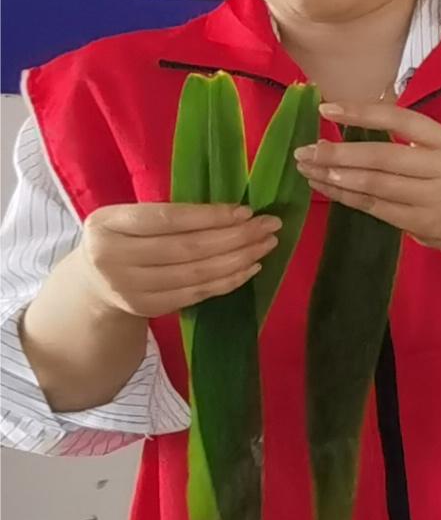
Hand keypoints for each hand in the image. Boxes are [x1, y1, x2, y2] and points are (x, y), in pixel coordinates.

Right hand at [67, 202, 281, 320]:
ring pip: (197, 273)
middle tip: (270, 226)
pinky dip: (229, 279)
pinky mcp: (148, 307)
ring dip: (239, 258)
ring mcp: (130, 287)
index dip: (210, 216)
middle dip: (235, 236)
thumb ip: (167, 215)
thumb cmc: (122, 240)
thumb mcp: (127, 219)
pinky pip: (198, 293)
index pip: (167, 219)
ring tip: (266, 244)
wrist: (93, 283)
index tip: (246, 212)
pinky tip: (251, 266)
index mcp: (108, 224)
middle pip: (187, 248)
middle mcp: (114, 257)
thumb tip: (234, 213)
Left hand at [297, 102, 440, 267]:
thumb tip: (348, 114)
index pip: (401, 120)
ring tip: (307, 167)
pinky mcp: (419, 222)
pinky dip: (344, 195)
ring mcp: (433, 198)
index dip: (362, 114)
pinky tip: (324, 185)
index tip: (326, 110)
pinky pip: (374, 206)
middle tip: (305, 150)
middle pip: (382, 157)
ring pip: (374, 184)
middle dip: (339, 153)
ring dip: (335, 176)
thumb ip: (406, 135)